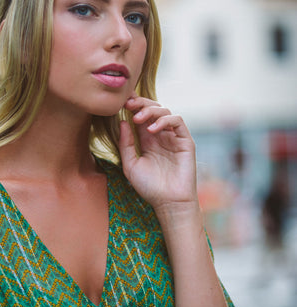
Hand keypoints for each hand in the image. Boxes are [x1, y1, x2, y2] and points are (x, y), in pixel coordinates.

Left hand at [119, 94, 197, 213]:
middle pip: (152, 109)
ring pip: (165, 111)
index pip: (140, 115)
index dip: (132, 106)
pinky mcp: (185, 141)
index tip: (121, 103)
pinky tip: (151, 130)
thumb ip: (126, 144)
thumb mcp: (130, 165)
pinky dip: (164, 120)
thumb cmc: (149, 187)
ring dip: (150, 110)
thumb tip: (122, 122)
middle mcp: (160, 135)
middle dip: (140, 103)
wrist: (168, 202)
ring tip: (137, 119)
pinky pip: (177, 121)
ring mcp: (173, 137)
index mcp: (146, 139)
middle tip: (128, 104)